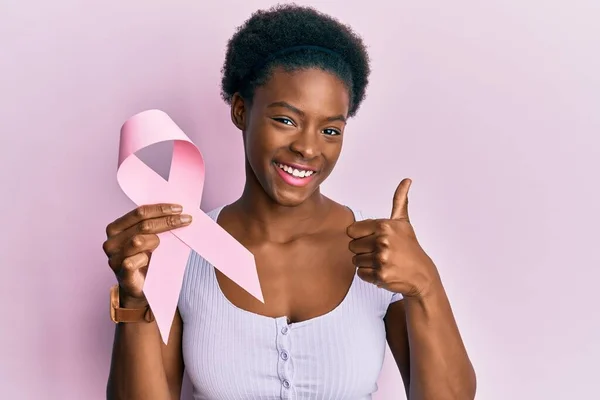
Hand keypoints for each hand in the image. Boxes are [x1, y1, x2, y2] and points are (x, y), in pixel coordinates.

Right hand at [102, 203, 191, 303]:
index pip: (140, 212)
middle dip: (167, 221)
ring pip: (138, 240)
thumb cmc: (146, 258)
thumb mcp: (149, 238)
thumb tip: (176, 211)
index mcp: (115, 228)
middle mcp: (111, 242)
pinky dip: (145, 258)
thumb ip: (154, 224)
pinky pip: (133, 261)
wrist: (141, 286)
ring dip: (156, 240)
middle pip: (143, 225)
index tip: (180, 208)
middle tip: (186, 220)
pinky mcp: (121, 274)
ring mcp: (114, 258)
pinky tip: (150, 260)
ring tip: (163, 244)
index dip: (161, 209)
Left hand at [347, 178, 439, 297]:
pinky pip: (360, 273)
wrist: (421, 274)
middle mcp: (382, 241)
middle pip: (352, 246)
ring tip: (383, 261)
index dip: (362, 236)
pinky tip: (383, 271)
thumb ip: (400, 200)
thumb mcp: (403, 222)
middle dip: (364, 250)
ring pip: (355, 260)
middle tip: (381, 252)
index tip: (376, 239)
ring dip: (366, 263)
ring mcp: (381, 259)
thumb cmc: (409, 247)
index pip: (352, 231)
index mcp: (384, 226)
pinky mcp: (380, 275)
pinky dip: (369, 275)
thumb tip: (406, 180)